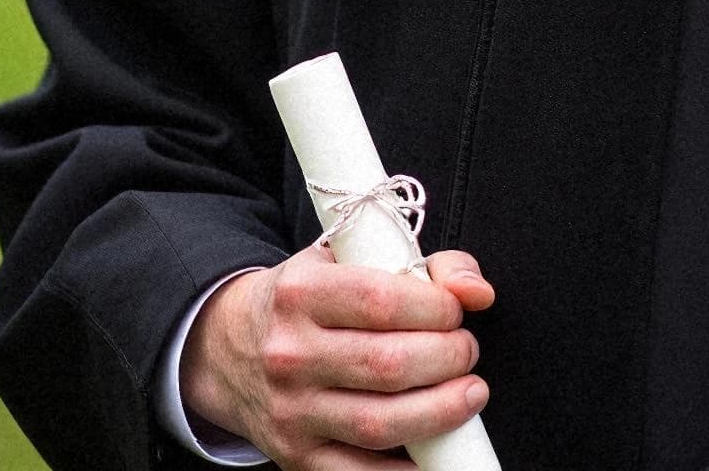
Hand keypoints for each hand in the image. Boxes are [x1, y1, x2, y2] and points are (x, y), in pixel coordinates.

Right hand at [179, 246, 493, 467]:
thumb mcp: (346, 259)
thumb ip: (422, 264)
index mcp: (300, 293)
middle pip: (388, 365)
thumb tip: (479, 292)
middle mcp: (290, 354)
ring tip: (469, 393)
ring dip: (441, 411)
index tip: (456, 311)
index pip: (382, 301)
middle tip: (467, 351)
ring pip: (380, 423)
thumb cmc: (306, 298)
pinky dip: (408, 469)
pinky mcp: (296, 457)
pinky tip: (439, 450)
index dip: (435, 308)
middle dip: (447, 359)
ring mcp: (291, 412)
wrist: (229, 348)